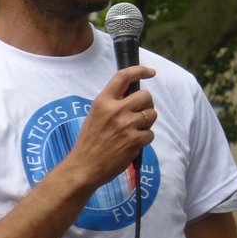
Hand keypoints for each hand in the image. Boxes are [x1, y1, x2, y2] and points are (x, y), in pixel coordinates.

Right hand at [62, 66, 156, 184]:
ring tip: (134, 131)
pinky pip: (150, 134)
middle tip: (139, 115)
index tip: (151, 72)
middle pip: (146, 96)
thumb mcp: (95, 114)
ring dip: (147, 122)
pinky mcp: (134, 141)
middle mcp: (115, 110)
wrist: (85, 166)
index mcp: (103, 101)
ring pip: (151, 114)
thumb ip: (112, 103)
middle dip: (146, 105)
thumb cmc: (90, 141)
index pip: (123, 76)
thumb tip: (133, 95)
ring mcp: (126, 125)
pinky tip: (132, 144)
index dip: (140, 70)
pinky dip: (145, 139)